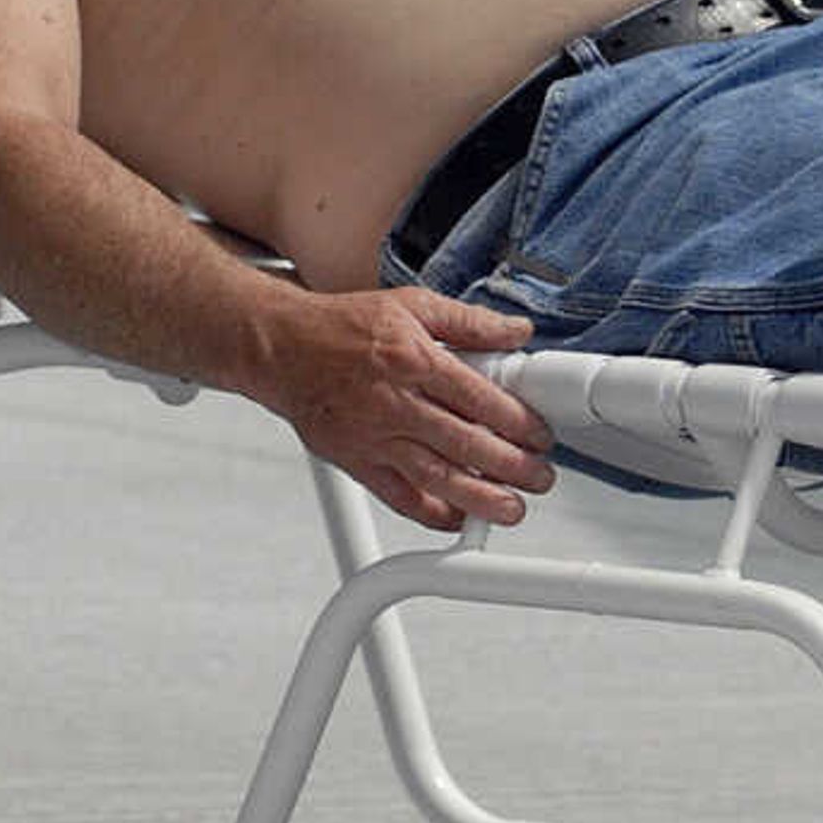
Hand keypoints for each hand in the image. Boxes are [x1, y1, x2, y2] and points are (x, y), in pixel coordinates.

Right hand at [258, 287, 554, 530]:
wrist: (280, 348)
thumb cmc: (343, 326)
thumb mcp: (412, 305)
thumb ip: (469, 322)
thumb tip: (517, 331)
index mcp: (415, 360)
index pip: (481, 399)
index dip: (519, 422)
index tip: (542, 436)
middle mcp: (396, 403)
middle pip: (465, 444)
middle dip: (512, 467)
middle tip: (540, 477)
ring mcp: (375, 436)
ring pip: (436, 478)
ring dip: (480, 499)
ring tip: (511, 509)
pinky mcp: (356, 460)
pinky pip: (397, 497)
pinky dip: (430, 513)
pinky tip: (457, 518)